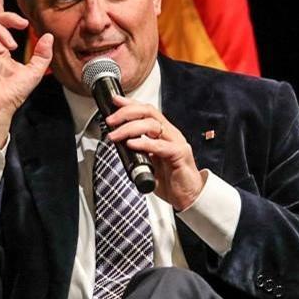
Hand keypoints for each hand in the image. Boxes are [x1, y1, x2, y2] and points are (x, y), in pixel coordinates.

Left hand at [103, 96, 204, 210]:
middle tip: (111, 120)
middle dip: (126, 112)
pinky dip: (144, 143)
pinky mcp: (179, 155)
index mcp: (164, 133)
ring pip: (153, 125)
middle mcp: (170, 134)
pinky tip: (132, 144)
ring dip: (130, 128)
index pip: (147, 111)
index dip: (130, 104)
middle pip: (149, 112)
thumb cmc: (171, 180)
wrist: (188, 196)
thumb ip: (137, 151)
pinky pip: (160, 146)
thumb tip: (119, 144)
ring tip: (115, 135)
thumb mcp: (148, 161)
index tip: (115, 101)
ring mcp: (176, 143)